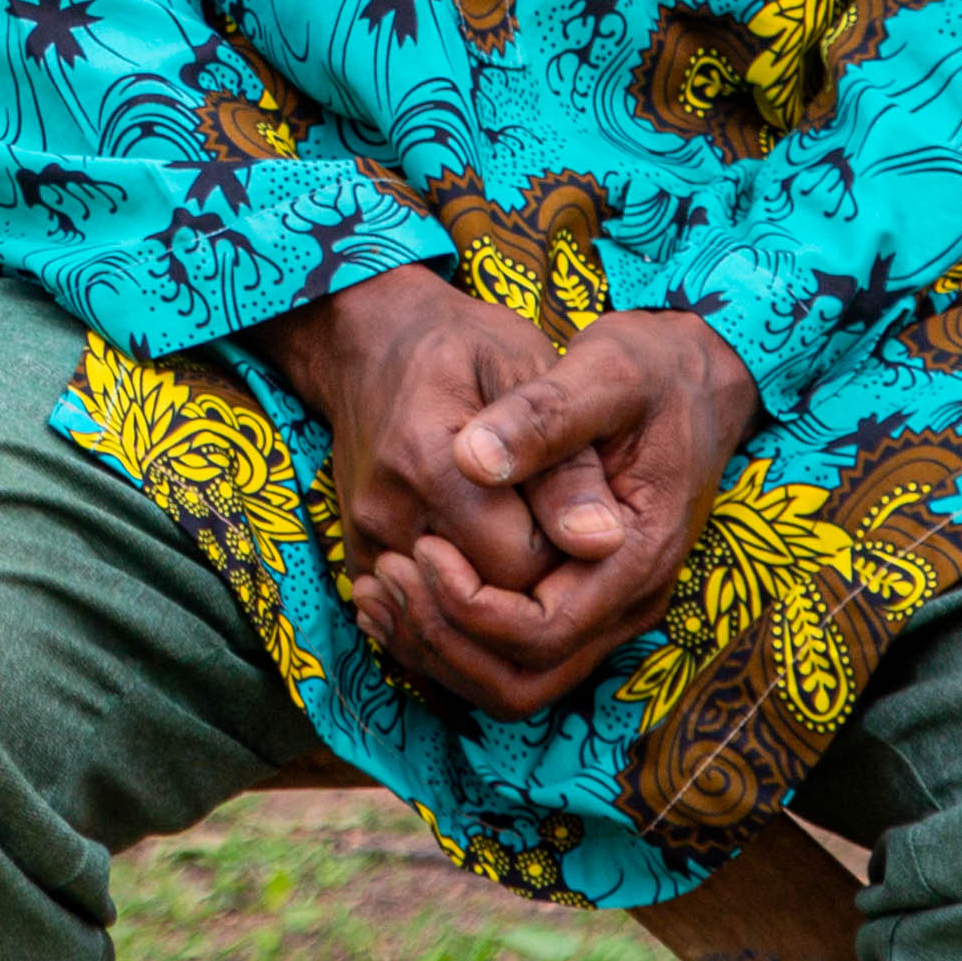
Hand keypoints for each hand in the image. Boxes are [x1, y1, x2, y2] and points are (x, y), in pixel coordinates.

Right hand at [248, 264, 568, 605]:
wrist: (370, 342)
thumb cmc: (461, 346)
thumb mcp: (526, 372)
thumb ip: (564, 462)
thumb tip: (602, 543)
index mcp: (432, 463)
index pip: (525, 565)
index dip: (567, 549)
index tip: (574, 501)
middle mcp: (390, 512)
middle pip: (490, 600)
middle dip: (537, 578)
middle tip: (551, 515)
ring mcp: (368, 539)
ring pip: (453, 618)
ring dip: (500, 594)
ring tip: (520, 531)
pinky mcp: (360, 555)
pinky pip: (419, 617)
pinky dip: (459, 604)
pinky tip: (483, 556)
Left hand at [362, 309, 762, 719]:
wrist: (692, 378)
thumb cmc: (653, 371)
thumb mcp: (606, 372)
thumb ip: (544, 417)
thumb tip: (472, 460)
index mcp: (636, 556)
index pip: (543, 632)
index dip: (470, 606)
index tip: (422, 545)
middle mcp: (624, 601)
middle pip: (522, 680)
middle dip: (445, 642)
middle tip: (386, 575)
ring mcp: (601, 608)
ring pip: (510, 681)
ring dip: (438, 649)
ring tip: (375, 587)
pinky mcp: (574, 598)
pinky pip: (507, 657)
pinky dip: (446, 639)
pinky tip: (393, 591)